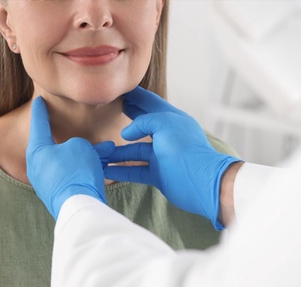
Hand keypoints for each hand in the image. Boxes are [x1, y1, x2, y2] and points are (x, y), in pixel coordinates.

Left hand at [26, 97, 113, 219]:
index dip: (41, 110)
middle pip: (58, 146)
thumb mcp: (80, 146)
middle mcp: (38, 167)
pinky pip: (73, 175)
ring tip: (108, 152)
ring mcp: (47, 183)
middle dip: (78, 141)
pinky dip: (86, 169)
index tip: (38, 100)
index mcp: (37, 150)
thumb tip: (85, 152)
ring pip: (69, 162)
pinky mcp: (59, 194)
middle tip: (87, 132)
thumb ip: (79, 143)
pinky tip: (103, 167)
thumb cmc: (76, 171)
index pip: (39, 123)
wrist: (79, 206)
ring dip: (88, 155)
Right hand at [104, 87, 241, 229]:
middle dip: (124, 119)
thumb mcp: (165, 124)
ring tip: (98, 151)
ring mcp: (161, 156)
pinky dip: (120, 171)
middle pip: (140, 125)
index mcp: (171, 119)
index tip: (119, 90)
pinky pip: (134, 170)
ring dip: (116, 152)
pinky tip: (106, 169)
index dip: (135, 96)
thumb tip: (125, 134)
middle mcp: (165, 137)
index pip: (150, 103)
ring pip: (134, 151)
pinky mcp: (158, 174)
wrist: (201, 182)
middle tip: (107, 111)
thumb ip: (143, 122)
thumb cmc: (186, 149)